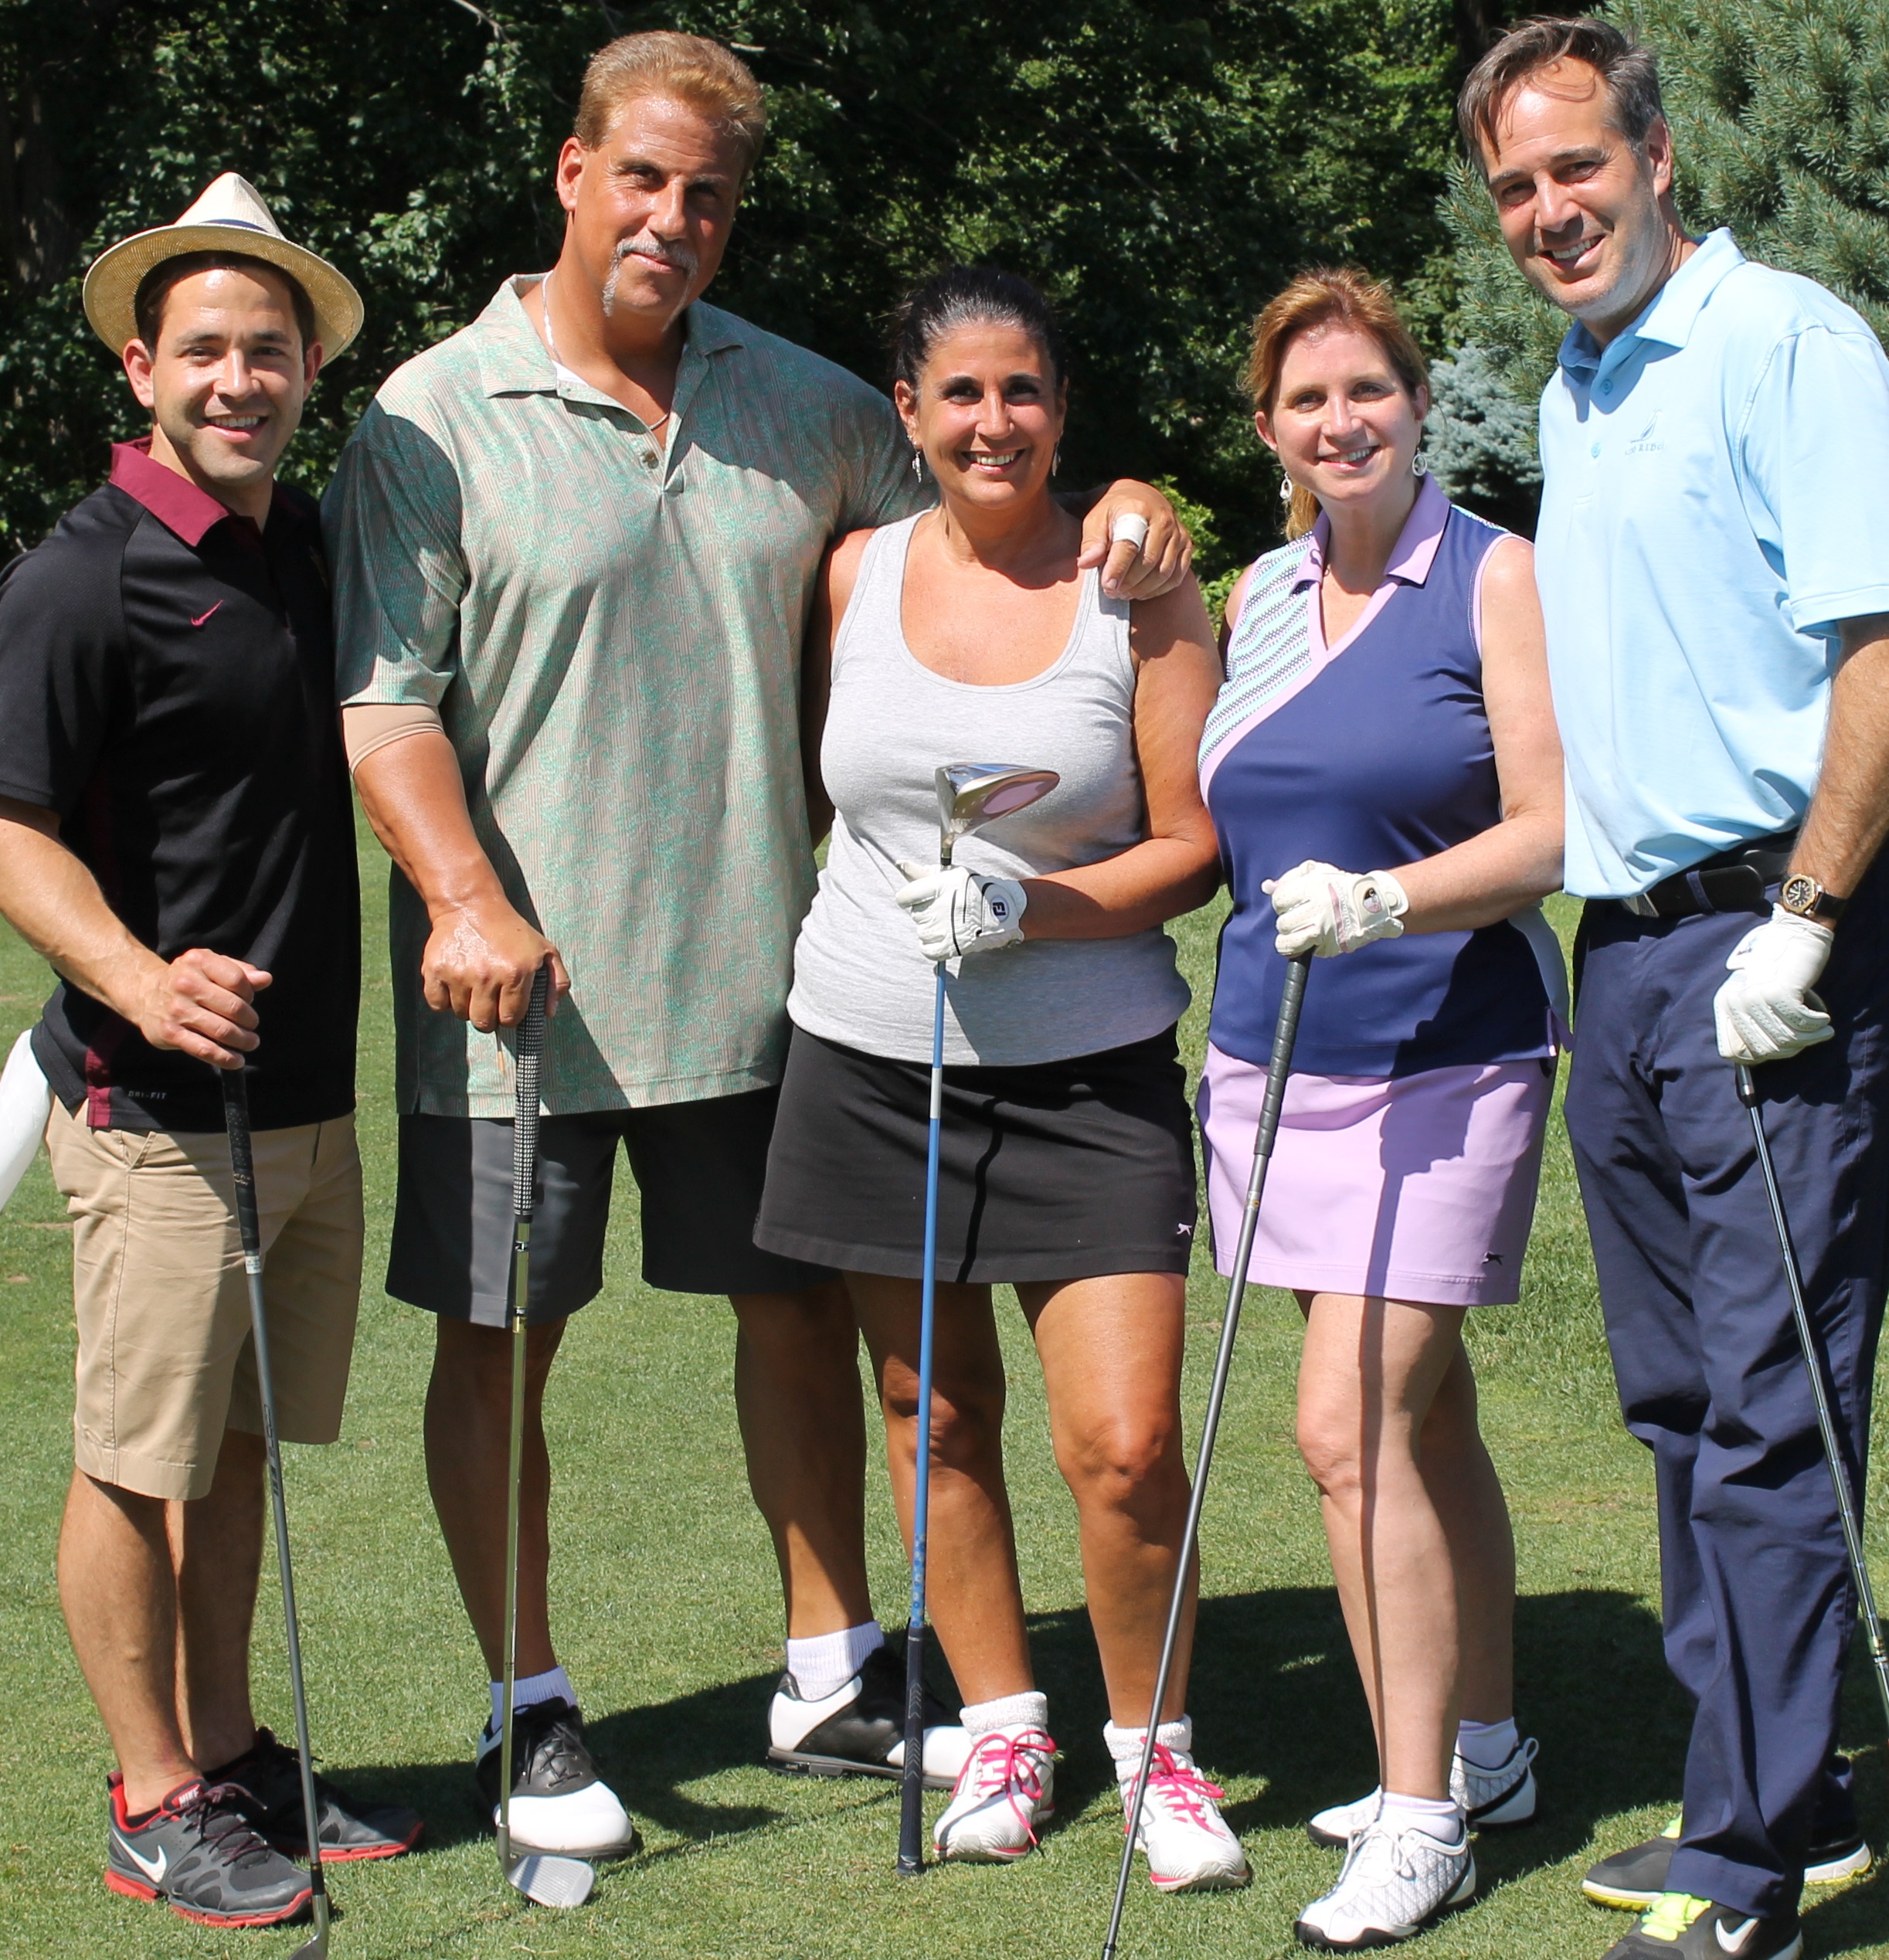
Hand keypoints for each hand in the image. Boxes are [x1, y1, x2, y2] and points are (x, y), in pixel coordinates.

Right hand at [129, 948, 271, 1068]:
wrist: (145, 992)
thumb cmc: (189, 979)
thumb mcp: (212, 965)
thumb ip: (240, 971)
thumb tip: (266, 979)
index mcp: (199, 961)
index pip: (237, 980)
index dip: (249, 994)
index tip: (249, 1002)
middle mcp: (186, 984)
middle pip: (234, 1007)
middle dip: (250, 1021)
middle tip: (252, 1026)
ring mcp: (177, 1009)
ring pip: (222, 1030)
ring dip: (243, 1040)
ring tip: (250, 1042)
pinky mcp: (170, 1033)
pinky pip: (204, 1049)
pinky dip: (225, 1058)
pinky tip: (237, 1060)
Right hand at [422, 900, 569, 1031]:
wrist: (472, 906)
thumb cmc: (512, 932)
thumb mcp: (545, 951)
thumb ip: (556, 981)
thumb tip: (548, 1013)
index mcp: (514, 974)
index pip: (511, 1018)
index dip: (511, 1016)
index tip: (509, 1006)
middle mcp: (485, 976)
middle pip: (484, 1023)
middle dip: (490, 1018)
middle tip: (490, 1002)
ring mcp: (458, 974)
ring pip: (461, 1014)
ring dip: (468, 1007)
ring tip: (474, 987)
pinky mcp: (435, 970)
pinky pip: (437, 1005)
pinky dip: (444, 1001)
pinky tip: (455, 986)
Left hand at [895, 862, 1028, 959]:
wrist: (1001, 911)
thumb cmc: (974, 889)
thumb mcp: (949, 874)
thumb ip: (921, 872)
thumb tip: (899, 863)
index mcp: (937, 887)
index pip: (904, 897)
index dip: (910, 898)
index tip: (920, 898)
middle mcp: (937, 907)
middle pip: (915, 914)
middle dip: (926, 912)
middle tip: (944, 909)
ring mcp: (942, 929)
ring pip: (921, 931)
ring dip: (931, 928)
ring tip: (948, 922)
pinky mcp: (949, 946)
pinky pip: (927, 950)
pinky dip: (932, 946)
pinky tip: (943, 936)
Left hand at [1077, 482, 1191, 599]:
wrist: (1140, 498)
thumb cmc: (1114, 513)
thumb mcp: (1096, 520)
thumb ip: (1091, 541)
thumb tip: (1085, 563)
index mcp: (1138, 509)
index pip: (1129, 545)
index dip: (1118, 568)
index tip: (1108, 585)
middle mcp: (1163, 520)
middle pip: (1148, 562)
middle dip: (1128, 582)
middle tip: (1111, 592)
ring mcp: (1178, 533)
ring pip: (1163, 572)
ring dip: (1142, 589)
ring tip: (1123, 593)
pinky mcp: (1186, 545)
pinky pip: (1176, 576)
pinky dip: (1158, 590)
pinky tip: (1142, 591)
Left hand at [1265, 860, 1408, 957]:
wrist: (1372, 903)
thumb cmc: (1340, 886)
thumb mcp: (1317, 872)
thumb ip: (1290, 878)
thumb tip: (1266, 887)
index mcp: (1313, 887)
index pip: (1279, 900)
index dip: (1281, 904)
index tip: (1290, 904)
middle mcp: (1318, 908)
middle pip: (1283, 923)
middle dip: (1287, 922)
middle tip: (1299, 918)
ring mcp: (1324, 929)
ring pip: (1288, 942)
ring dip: (1288, 940)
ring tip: (1297, 933)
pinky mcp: (1330, 945)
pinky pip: (1304, 952)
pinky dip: (1302, 949)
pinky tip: (1309, 941)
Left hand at [1714, 906, 1834, 1062]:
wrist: (1793, 934)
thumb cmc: (1778, 968)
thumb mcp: (1755, 994)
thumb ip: (1752, 1022)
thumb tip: (1758, 1059)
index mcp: (1725, 1004)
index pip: (1732, 1051)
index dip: (1758, 1057)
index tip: (1780, 1050)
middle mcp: (1736, 1002)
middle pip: (1763, 1049)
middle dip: (1790, 1050)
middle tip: (1808, 1039)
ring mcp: (1756, 996)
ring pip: (1785, 1039)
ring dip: (1809, 1038)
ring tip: (1821, 1030)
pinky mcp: (1780, 991)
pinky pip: (1801, 1023)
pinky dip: (1817, 1025)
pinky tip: (1823, 1018)